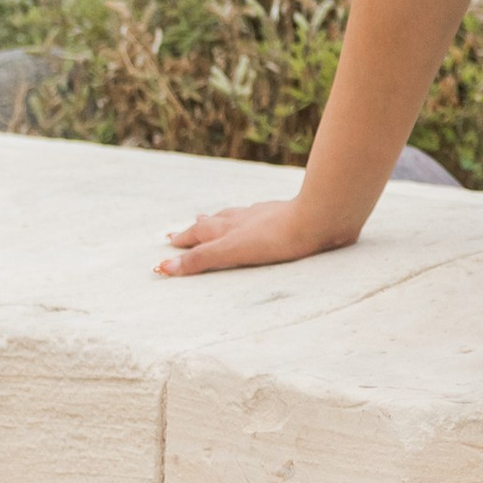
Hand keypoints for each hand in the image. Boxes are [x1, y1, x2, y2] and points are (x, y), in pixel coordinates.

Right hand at [156, 190, 365, 278]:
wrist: (319, 217)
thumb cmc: (277, 237)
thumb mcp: (232, 251)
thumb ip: (201, 260)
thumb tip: (164, 267)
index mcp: (229, 228)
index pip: (199, 234)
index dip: (183, 240)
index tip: (168, 243)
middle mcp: (243, 218)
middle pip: (214, 222)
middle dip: (198, 228)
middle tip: (184, 228)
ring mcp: (265, 215)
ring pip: (236, 216)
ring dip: (222, 220)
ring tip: (213, 218)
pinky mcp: (286, 216)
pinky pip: (260, 217)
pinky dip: (250, 219)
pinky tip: (258, 218)